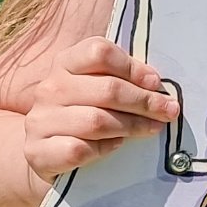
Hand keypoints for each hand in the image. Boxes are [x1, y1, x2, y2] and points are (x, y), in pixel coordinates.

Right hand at [21, 37, 181, 179]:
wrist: (45, 154)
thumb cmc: (81, 116)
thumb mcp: (95, 90)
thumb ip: (120, 80)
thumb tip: (155, 84)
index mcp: (65, 63)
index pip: (99, 52)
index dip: (132, 67)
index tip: (155, 83)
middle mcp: (49, 88)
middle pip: (107, 89)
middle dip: (144, 101)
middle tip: (168, 111)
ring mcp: (40, 120)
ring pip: (96, 120)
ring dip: (132, 125)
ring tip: (152, 128)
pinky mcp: (38, 152)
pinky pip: (80, 148)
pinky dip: (104, 148)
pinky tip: (117, 146)